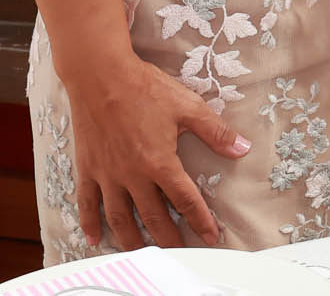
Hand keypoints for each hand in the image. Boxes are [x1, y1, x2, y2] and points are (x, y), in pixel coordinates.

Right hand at [66, 52, 249, 247]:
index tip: (211, 236)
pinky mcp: (87, 170)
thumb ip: (215, 132)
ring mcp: (107, 175)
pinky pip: (87, 203)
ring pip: (120, 218)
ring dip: (132, 239)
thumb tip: (242, 149)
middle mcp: (132, 176)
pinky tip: (95, 238)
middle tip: (181, 254)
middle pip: (153, 217)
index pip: (185, 201)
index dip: (200, 221)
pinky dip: (90, 223)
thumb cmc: (146, 89)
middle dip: (169, 239)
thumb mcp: (188, 107)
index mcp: (160, 162)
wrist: (100, 76)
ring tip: (144, 254)